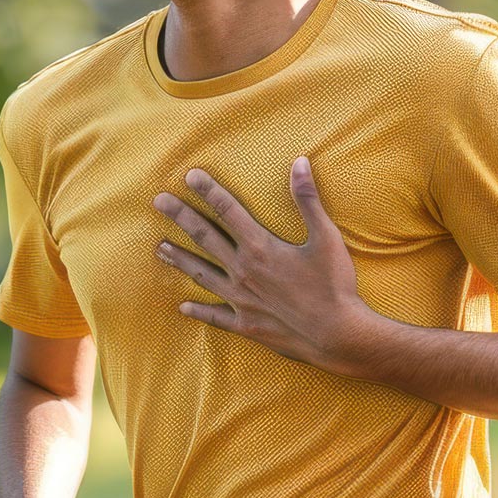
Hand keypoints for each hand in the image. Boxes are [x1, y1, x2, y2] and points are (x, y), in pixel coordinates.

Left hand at [152, 155, 376, 373]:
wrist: (339, 335)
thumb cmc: (334, 285)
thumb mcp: (326, 237)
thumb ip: (308, 199)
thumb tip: (300, 162)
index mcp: (259, 247)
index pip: (227, 210)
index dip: (208, 190)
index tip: (190, 176)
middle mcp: (242, 271)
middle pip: (204, 237)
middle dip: (180, 216)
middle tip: (158, 201)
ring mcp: (240, 300)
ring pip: (202, 274)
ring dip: (180, 259)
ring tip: (160, 248)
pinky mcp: (245, 325)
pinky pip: (215, 316)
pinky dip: (199, 311)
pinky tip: (183, 307)